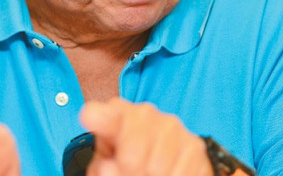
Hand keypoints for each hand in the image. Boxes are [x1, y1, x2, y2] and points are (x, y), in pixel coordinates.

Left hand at [80, 98, 211, 175]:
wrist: (168, 163)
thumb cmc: (129, 161)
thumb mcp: (107, 165)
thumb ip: (101, 168)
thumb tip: (108, 168)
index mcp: (115, 114)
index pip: (101, 113)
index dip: (97, 119)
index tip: (88, 117)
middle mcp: (144, 113)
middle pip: (130, 156)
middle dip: (129, 172)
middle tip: (130, 171)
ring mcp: (171, 126)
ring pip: (155, 168)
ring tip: (148, 172)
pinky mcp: (193, 144)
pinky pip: (177, 173)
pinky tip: (167, 172)